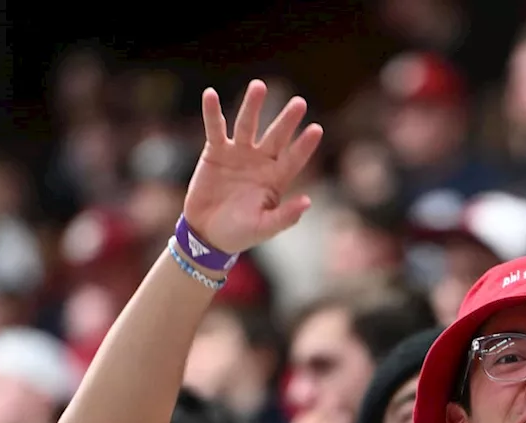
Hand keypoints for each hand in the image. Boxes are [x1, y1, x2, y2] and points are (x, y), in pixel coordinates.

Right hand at [183, 80, 323, 252]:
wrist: (208, 234)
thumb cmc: (241, 233)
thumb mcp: (265, 228)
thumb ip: (285, 216)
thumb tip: (307, 202)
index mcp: (277, 179)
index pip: (295, 158)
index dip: (305, 145)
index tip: (317, 129)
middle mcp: (261, 161)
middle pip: (276, 136)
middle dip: (286, 120)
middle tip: (299, 103)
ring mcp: (238, 154)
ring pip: (247, 125)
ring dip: (252, 106)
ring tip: (259, 86)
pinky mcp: (215, 152)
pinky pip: (215, 129)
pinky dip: (212, 113)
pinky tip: (210, 94)